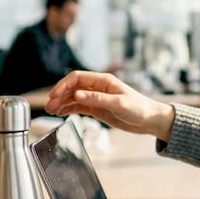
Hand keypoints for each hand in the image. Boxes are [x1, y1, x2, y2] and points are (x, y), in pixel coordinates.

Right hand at [46, 70, 176, 141]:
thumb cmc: (139, 109)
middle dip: (59, 95)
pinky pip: (78, 106)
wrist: (150, 120)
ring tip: (51, 111)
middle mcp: (97, 87)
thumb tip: (77, 94)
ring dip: (61, 102)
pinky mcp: (97, 108)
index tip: (54, 96)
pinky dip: (68, 109)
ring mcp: (96, 98)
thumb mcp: (119, 103)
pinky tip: (60, 113)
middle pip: (72, 87)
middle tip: (49, 106)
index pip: (77, 78)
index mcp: (103, 81)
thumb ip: (98, 99)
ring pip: (73, 97)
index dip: (63, 85)